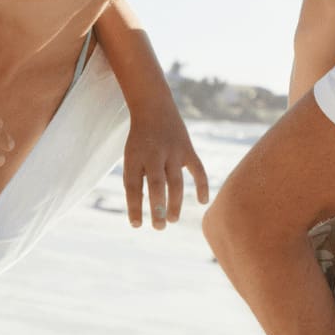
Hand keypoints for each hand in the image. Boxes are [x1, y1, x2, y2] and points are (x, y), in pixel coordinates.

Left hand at [124, 101, 210, 229]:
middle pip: (155, 185)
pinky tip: (202, 202)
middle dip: (157, 208)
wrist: (153, 107)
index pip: (132, 186)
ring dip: (175, 203)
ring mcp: (173, 151)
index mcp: (135, 157)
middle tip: (159, 227)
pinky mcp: (188, 149)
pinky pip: (198, 170)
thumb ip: (137, 179)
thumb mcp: (131, 156)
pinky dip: (202, 186)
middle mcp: (154, 154)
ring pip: (175, 182)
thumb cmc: (140, 139)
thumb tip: (148, 209)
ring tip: (171, 220)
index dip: (134, 207)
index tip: (136, 225)